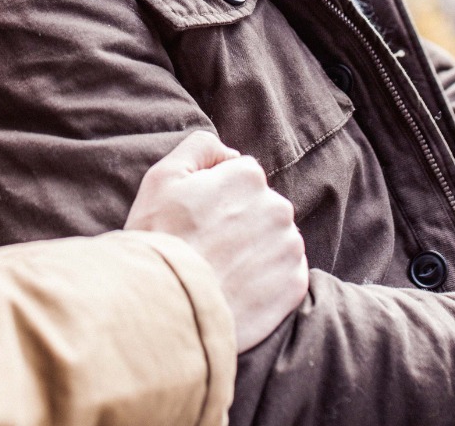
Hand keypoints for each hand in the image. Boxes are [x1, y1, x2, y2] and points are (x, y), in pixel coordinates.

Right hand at [124, 131, 308, 350]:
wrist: (167, 307)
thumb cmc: (160, 238)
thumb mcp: (163, 176)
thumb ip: (200, 147)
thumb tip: (229, 153)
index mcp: (249, 177)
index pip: (241, 175)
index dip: (215, 195)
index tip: (197, 218)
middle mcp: (278, 207)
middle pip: (260, 207)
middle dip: (240, 221)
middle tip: (207, 245)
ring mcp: (289, 248)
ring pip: (274, 239)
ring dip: (255, 249)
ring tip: (221, 269)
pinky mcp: (294, 285)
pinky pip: (285, 273)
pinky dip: (266, 280)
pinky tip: (238, 287)